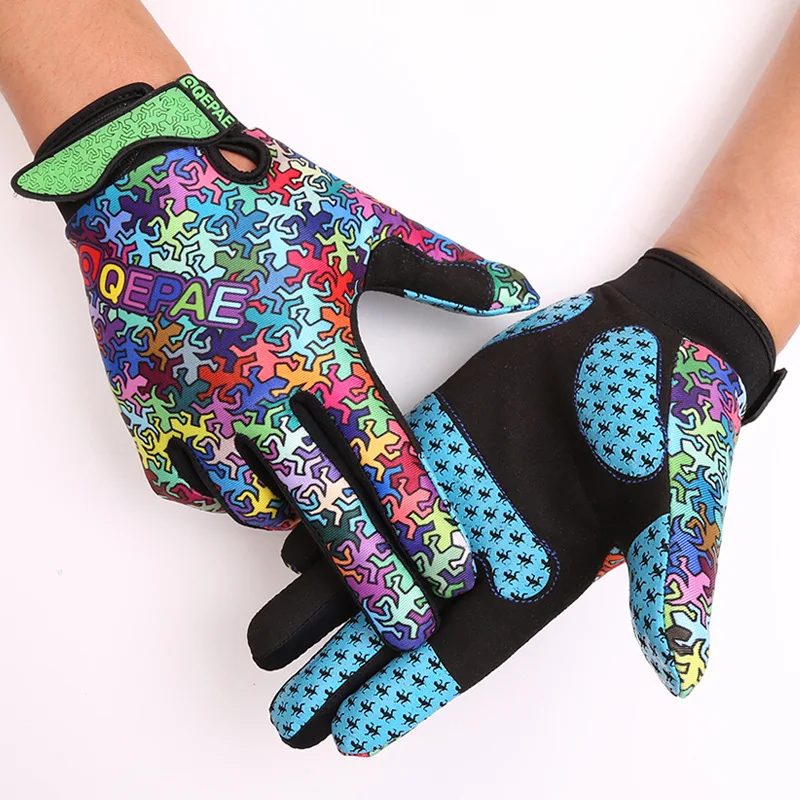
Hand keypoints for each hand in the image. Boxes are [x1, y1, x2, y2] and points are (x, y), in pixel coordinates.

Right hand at [12, 75, 538, 650]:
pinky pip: (192, 487)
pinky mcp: (143, 412)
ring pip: (256, 506)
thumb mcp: (361, 229)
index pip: (385, 461)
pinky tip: (254, 487)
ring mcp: (193, 408)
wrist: (146, 179)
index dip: (424, 523)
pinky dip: (229, 497)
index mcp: (319, 352)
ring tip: (330, 528)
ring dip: (299, 525)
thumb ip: (443, 270)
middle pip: (326, 510)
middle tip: (407, 629)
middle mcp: (255, 393)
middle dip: (373, 577)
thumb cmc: (260, 201)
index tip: (455, 573)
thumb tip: (517, 288)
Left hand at [248, 249, 784, 753]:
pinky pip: (376, 486)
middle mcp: (487, 543)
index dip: (405, 694)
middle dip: (344, 668)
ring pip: (378, 556)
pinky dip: (337, 518)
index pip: (463, 653)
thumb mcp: (680, 501)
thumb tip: (679, 670)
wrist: (647, 333)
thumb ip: (669, 580)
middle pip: (403, 619)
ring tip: (268, 643)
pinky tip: (294, 546)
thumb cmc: (672, 416)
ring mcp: (455, 490)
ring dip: (323, 600)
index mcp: (540, 574)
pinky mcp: (438, 439)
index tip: (349, 734)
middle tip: (288, 716)